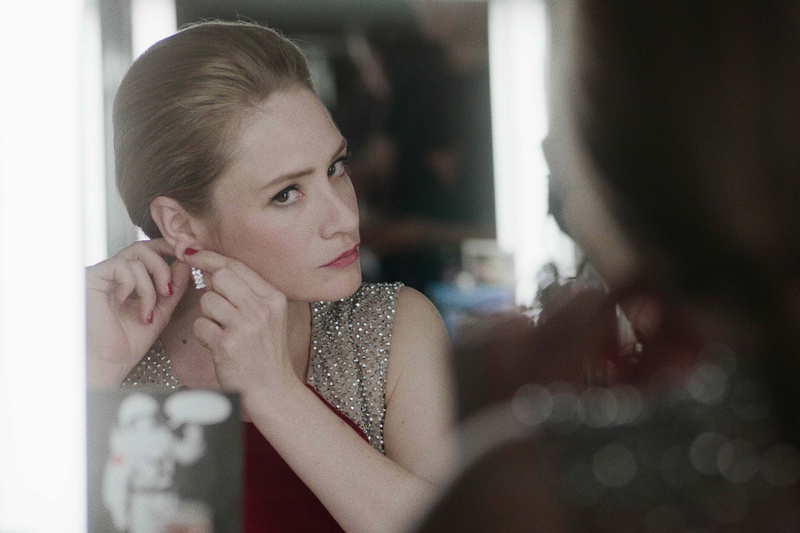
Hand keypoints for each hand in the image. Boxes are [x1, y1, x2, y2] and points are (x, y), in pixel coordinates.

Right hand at [86, 239, 189, 385]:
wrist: (110, 363)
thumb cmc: (129, 343)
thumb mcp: (161, 310)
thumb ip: (174, 287)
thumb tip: (185, 263)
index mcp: (127, 278)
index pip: (147, 250)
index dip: (166, 248)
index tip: (184, 257)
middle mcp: (112, 273)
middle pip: (142, 248)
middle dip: (162, 268)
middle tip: (167, 292)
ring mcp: (101, 275)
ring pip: (136, 258)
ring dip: (149, 287)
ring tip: (147, 312)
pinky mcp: (91, 278)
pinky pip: (121, 267)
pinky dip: (133, 286)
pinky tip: (126, 304)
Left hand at [183, 250, 298, 399]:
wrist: (272, 389)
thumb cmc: (266, 353)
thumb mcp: (269, 317)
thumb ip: (248, 293)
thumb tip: (214, 270)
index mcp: (274, 298)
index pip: (237, 266)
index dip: (210, 257)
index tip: (192, 254)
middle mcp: (262, 309)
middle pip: (221, 277)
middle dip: (212, 290)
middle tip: (220, 310)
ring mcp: (245, 326)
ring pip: (207, 301)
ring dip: (208, 316)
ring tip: (222, 331)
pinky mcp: (227, 344)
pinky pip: (200, 325)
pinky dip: (204, 336)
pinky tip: (217, 345)